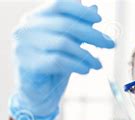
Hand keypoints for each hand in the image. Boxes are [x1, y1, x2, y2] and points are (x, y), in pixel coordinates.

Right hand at [9, 0, 114, 119]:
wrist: (37, 96)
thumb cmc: (52, 68)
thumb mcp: (68, 45)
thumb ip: (77, 27)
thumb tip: (94, 8)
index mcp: (34, 18)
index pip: (59, 5)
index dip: (80, 11)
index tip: (99, 20)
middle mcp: (25, 28)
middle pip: (65, 24)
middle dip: (92, 34)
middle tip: (110, 44)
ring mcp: (23, 46)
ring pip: (63, 43)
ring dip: (86, 54)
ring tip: (99, 64)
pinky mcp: (27, 64)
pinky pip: (58, 61)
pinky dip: (77, 64)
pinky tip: (87, 70)